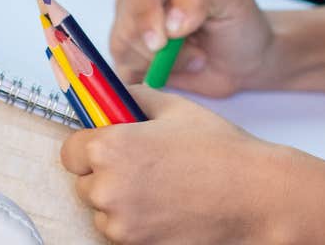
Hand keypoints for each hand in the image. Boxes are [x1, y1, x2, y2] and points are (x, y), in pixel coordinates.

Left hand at [59, 86, 285, 243]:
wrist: (255, 196)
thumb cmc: (220, 152)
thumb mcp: (175, 108)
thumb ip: (134, 98)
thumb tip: (113, 95)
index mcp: (111, 147)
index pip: (69, 151)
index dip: (88, 145)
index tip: (105, 145)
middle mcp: (107, 188)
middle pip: (84, 182)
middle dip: (105, 173)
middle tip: (142, 166)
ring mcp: (121, 223)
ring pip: (102, 210)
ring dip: (119, 201)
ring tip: (159, 188)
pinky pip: (121, 232)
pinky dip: (135, 222)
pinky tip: (165, 207)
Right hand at [110, 0, 274, 96]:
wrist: (243, 59)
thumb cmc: (239, 21)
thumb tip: (171, 21)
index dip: (145, 10)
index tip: (163, 41)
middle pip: (127, 20)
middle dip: (163, 47)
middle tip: (198, 50)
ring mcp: (129, 21)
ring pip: (124, 49)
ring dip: (164, 64)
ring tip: (194, 56)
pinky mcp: (128, 53)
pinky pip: (125, 71)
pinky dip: (154, 77)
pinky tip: (178, 69)